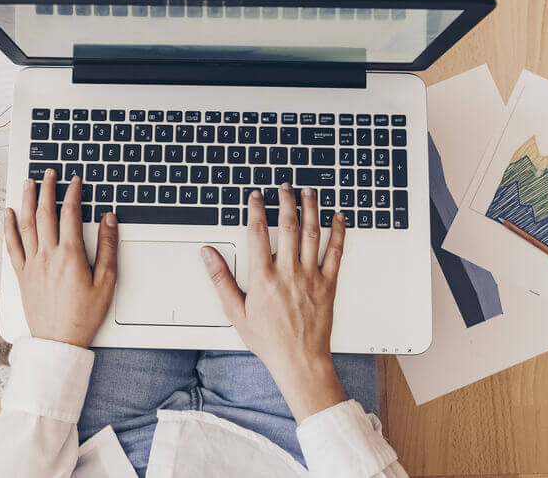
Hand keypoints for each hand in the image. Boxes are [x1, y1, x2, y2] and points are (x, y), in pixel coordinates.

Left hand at [4, 169, 117, 347]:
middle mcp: (47, 255)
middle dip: (47, 189)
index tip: (75, 180)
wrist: (59, 341)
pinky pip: (12, 246)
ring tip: (28, 183)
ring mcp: (32, 264)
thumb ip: (108, 247)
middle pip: (45, 213)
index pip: (70, 213)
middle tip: (49, 173)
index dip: (72, 193)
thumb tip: (109, 219)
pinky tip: (8, 214)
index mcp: (70, 255)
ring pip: (26, 224)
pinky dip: (9, 227)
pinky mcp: (22, 275)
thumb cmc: (84, 315)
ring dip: (27, 200)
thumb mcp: (107, 281)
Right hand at [201, 184, 347, 421]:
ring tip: (309, 192)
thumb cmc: (268, 340)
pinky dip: (338, 232)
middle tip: (284, 187)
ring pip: (312, 233)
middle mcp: (288, 272)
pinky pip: (336, 252)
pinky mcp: (328, 284)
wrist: (299, 361)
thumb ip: (221, 279)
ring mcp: (310, 276)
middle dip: (286, 201)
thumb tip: (208, 254)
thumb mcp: (236, 312)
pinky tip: (338, 217)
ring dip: (311, 208)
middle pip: (287, 225)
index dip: (256, 210)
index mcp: (263, 277)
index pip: (258, 233)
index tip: (256, 196)